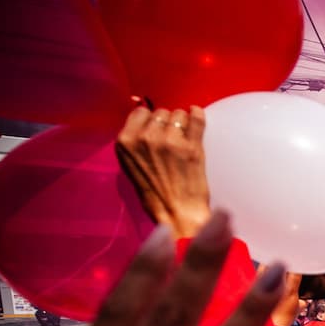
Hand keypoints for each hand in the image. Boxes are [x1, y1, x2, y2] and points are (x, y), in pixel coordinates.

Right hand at [116, 105, 210, 238]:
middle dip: (167, 123)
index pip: (141, 112)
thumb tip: (145, 115)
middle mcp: (146, 138)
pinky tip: (197, 116)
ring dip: (183, 123)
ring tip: (184, 140)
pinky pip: (197, 118)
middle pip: (161, 112)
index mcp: (126, 142)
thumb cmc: (155, 193)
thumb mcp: (132, 164)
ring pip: (179, 114)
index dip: (151, 120)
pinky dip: (198, 115)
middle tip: (172, 140)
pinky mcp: (192, 147)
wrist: (177, 213)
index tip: (157, 129)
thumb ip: (136, 141)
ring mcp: (170, 141)